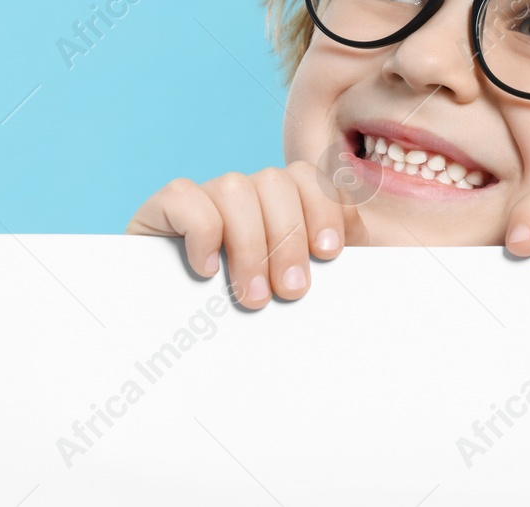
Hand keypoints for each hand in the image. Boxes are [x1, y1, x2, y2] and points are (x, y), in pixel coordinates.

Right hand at [126, 162, 368, 308]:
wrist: (165, 352)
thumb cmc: (242, 331)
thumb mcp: (292, 297)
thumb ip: (325, 276)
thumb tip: (371, 273)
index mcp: (275, 210)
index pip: (308, 177)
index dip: (325, 206)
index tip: (331, 253)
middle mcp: (239, 199)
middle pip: (276, 181)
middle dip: (290, 237)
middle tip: (291, 290)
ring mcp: (198, 203)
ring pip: (235, 186)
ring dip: (251, 244)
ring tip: (252, 296)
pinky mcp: (158, 214)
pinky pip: (183, 196)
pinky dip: (202, 231)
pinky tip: (207, 269)